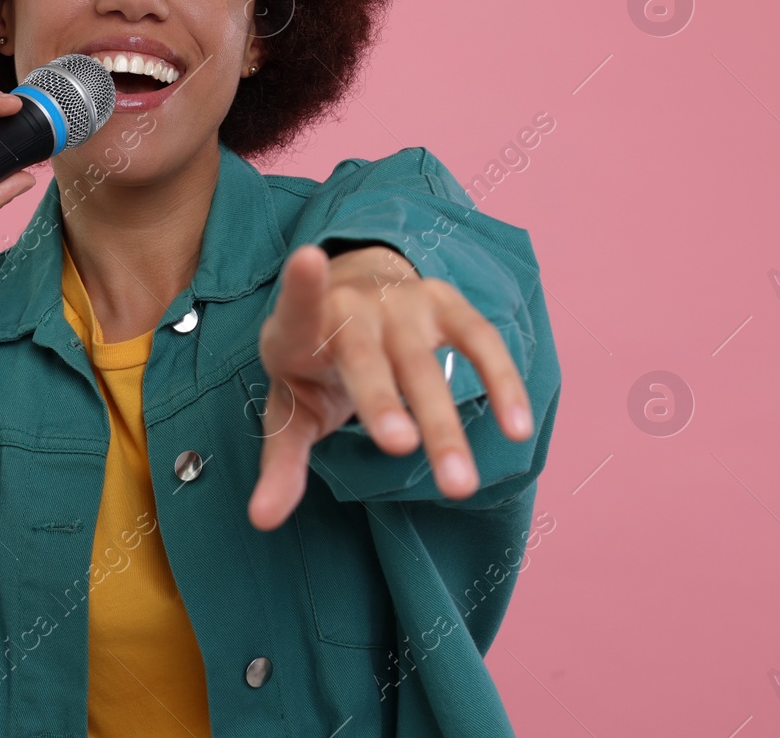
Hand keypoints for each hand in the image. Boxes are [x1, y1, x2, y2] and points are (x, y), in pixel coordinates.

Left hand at [247, 243, 533, 529]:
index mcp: (302, 327)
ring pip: (425, 363)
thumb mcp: (290, 408)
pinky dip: (500, 382)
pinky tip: (517, 428)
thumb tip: (262, 520)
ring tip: (461, 485)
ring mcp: (402, 304)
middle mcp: (352, 307)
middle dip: (383, 402)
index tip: (306, 259)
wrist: (351, 293)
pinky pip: (480, 342)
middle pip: (367, 359)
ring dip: (444, 422)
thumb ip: (280, 463)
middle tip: (401, 448)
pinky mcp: (446, 305)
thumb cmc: (314, 363)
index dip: (301, 287)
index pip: (297, 307)